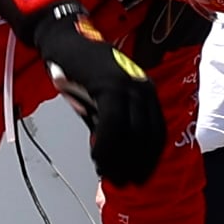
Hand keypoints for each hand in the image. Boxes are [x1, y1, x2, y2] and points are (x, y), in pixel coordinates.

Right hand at [30, 3, 165, 185]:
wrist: (65, 42)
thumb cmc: (82, 72)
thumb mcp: (104, 100)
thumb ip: (113, 124)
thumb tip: (116, 157)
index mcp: (147, 92)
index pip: (157, 133)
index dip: (149, 160)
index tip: (139, 178)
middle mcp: (143, 88)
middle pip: (147, 137)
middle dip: (135, 165)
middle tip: (121, 182)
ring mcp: (129, 85)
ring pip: (131, 134)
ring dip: (119, 159)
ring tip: (108, 173)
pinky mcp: (110, 85)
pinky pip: (112, 125)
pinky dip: (105, 146)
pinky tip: (97, 157)